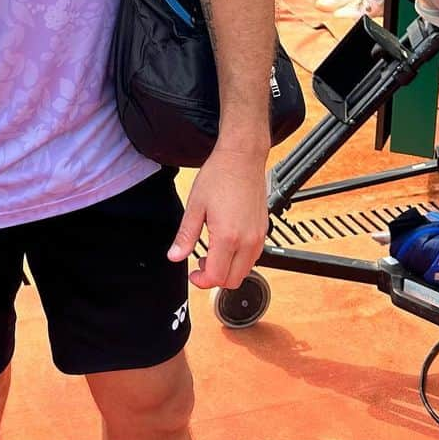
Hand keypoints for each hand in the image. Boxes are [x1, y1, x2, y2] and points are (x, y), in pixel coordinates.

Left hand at [167, 143, 268, 290]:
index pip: (217, 277)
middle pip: (233, 280)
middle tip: (200, 265)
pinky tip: (226, 245)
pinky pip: (253, 257)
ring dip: (228, 270)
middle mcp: (248, 241)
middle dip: (214, 279)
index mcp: (228, 236)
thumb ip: (185, 236)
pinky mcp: (264, 230)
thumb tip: (175, 255)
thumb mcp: (195, 205)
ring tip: (212, 254)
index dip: (201, 281)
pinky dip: (239, 260)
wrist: (242, 158)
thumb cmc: (220, 176)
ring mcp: (258, 236)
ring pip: (245, 271)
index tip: (193, 274)